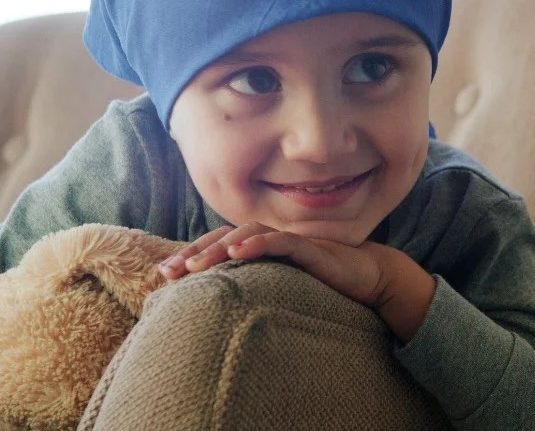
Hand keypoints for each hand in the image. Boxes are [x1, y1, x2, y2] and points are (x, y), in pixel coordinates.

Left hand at [158, 223, 435, 341]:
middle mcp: (272, 237)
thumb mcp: (283, 284)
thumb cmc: (325, 281)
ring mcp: (289, 239)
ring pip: (246, 234)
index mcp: (262, 245)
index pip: (219, 244)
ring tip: (195, 266)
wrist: (368, 276)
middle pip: (224, 236)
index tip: (165, 272)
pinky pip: (279, 241)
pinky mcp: (308, 246)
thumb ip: (258, 283)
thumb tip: (223, 300)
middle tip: (169, 271)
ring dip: (218, 248)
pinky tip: (238, 251)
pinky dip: (257, 242)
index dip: (192, 254)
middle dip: (194, 252)